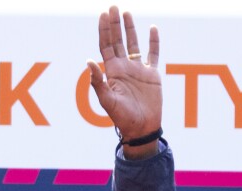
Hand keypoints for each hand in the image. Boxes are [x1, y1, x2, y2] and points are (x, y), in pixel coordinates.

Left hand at [88, 6, 161, 156]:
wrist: (141, 128)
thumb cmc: (122, 118)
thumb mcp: (107, 100)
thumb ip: (98, 82)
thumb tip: (88, 61)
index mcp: (112, 72)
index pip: (106, 46)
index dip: (104, 30)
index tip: (103, 15)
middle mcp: (124, 67)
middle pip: (118, 41)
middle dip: (115, 24)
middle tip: (113, 7)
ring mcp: (138, 70)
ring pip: (133, 44)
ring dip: (130, 29)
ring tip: (127, 13)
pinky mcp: (152, 75)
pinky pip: (153, 54)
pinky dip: (154, 42)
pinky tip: (153, 28)